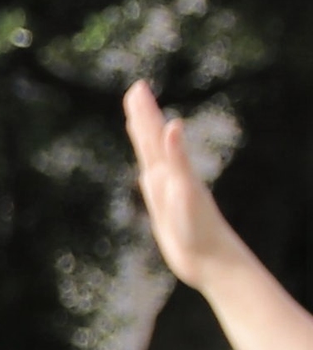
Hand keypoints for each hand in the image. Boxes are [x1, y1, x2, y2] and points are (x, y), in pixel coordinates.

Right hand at [133, 80, 247, 292]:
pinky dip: (150, 173)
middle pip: (152, 140)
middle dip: (143, 115)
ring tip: (137, 121)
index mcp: (173, 170)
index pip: (154, 134)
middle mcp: (171, 177)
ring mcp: (169, 193)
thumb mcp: (186, 192)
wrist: (213, 262)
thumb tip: (173, 124)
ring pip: (152, 159)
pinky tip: (148, 171)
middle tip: (136, 90)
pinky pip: (153, 185)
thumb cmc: (202, 231)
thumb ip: (178, 158)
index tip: (138, 87)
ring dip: (144, 139)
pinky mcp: (167, 210)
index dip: (145, 112)